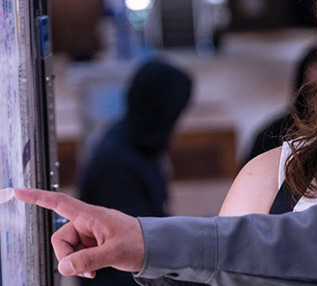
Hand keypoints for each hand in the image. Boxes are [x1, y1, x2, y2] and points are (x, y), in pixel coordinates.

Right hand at [13, 188, 144, 277]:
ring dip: (76, 263)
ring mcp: (89, 234)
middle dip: (67, 256)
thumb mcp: (114, 252)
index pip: (59, 202)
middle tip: (86, 269)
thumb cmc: (139, 243)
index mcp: (91, 215)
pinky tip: (94, 270)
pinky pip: (75, 256)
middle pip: (60, 239)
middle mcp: (87, 222)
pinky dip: (81, 265)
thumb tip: (63, 267)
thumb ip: (88, 259)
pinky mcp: (92, 244)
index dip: (37, 197)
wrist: (155, 248)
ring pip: (67, 250)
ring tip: (95, 269)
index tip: (17, 191)